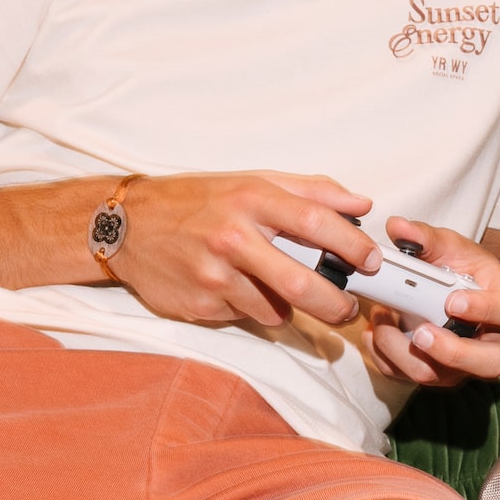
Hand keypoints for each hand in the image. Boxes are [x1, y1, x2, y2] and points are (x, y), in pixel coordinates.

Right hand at [102, 172, 378, 325]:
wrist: (127, 224)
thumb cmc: (196, 201)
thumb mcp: (252, 182)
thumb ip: (311, 192)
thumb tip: (361, 204)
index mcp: (252, 200)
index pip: (317, 223)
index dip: (353, 246)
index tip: (373, 261)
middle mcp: (233, 237)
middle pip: (302, 283)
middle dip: (337, 303)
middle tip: (349, 307)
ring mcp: (215, 275)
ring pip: (276, 309)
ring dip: (290, 307)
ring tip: (277, 287)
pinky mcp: (201, 304)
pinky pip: (247, 317)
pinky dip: (255, 309)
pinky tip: (238, 289)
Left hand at [362, 216, 499, 387]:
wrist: (468, 300)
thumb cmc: (468, 274)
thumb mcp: (454, 248)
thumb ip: (427, 238)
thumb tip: (398, 227)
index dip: (484, 310)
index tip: (452, 301)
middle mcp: (492, 345)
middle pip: (488, 364)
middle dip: (449, 352)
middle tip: (419, 333)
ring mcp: (465, 366)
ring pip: (441, 376)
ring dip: (402, 352)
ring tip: (381, 318)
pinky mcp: (438, 374)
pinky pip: (410, 378)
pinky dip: (385, 358)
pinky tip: (374, 334)